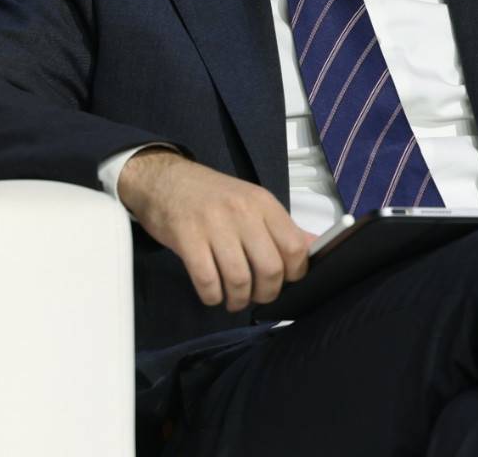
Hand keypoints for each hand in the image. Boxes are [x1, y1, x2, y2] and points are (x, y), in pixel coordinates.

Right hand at [117, 149, 317, 311]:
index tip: (284, 281)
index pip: (294, 247)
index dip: (293, 273)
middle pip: (270, 268)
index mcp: (263, 203)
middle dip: (266, 293)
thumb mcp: (251, 201)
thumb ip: (280, 227)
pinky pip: (207, 281)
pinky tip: (213, 294)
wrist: (164, 179)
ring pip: (239, 279)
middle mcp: (242, 212)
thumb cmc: (212, 195)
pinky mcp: (186, 238)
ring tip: (234, 300)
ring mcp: (213, 224)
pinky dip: (213, 297)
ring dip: (239, 300)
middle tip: (257, 296)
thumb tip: (313, 246)